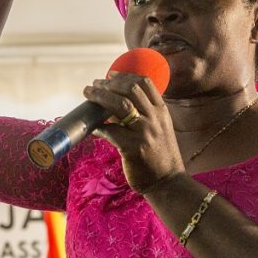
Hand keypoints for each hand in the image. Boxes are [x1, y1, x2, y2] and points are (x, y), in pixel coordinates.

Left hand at [83, 72, 184, 193]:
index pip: (145, 83)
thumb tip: (115, 102)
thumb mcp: (159, 129)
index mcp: (161, 111)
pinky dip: (98, 128)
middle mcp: (155, 118)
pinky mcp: (134, 148)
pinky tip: (91, 129)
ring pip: (120, 105)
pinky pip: (111, 131)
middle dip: (109, 84)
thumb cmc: (159, 156)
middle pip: (130, 89)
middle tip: (94, 84)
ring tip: (88, 94)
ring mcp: (145, 132)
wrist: (168, 182)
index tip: (110, 74)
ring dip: (100, 97)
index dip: (125, 75)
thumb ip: (143, 115)